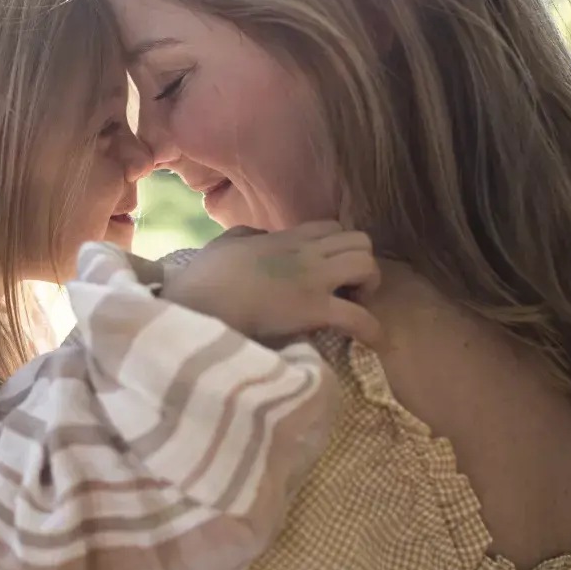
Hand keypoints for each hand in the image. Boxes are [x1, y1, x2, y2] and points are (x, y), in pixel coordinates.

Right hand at [162, 221, 381, 344]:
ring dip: (369, 288)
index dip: (340, 247)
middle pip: (360, 241)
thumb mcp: (225, 244)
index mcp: (284, 238)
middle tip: (349, 289)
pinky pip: (359, 318)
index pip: (332, 227)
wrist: (198, 304)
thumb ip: (247, 235)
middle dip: (362, 264)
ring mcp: (312, 280)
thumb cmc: (204, 278)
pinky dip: (372, 331)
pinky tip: (372, 342)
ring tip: (355, 307)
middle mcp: (305, 254)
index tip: (332, 269)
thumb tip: (260, 236)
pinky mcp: (313, 311)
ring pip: (368, 267)